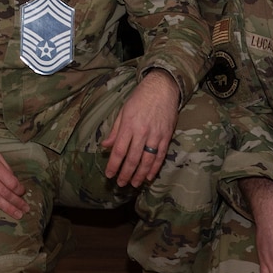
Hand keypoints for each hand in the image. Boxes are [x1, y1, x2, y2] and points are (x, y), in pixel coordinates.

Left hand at [102, 70, 179, 187]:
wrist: (162, 87)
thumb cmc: (140, 98)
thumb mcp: (123, 111)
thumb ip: (115, 130)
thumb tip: (105, 146)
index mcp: (129, 125)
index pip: (119, 150)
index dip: (114, 165)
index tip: (109, 175)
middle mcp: (142, 132)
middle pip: (133, 158)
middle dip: (126, 173)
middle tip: (121, 184)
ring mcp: (156, 135)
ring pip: (147, 160)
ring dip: (140, 174)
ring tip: (134, 184)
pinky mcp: (166, 136)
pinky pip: (160, 155)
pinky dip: (155, 168)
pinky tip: (149, 176)